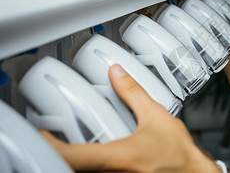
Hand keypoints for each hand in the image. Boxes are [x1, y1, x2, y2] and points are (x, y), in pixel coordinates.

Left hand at [41, 64, 219, 171]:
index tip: (41, 136)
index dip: (49, 147)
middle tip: (53, 137)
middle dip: (58, 153)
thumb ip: (134, 93)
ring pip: (83, 172)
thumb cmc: (180, 154)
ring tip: (71, 143)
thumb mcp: (156, 116)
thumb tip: (117, 74)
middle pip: (70, 167)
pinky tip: (95, 152)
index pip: (70, 157)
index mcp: (118, 157)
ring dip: (73, 159)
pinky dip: (89, 164)